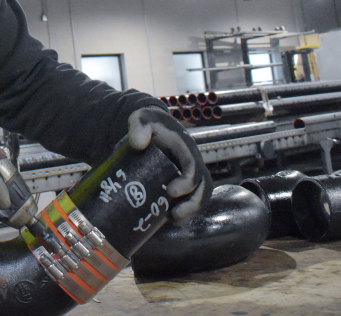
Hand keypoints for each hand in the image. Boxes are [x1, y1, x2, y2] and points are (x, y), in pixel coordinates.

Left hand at [128, 107, 210, 223]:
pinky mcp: (182, 184)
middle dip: (193, 204)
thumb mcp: (142, 119)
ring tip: (173, 220)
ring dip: (190, 212)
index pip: (194, 168)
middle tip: (174, 215)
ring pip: (199, 197)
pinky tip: (170, 221)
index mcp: (186, 149)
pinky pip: (190, 201)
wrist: (149, 128)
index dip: (187, 182)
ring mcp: (189, 175)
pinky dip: (184, 213)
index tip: (171, 192)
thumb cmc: (148, 124)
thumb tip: (138, 144)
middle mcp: (192, 164)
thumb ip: (138, 126)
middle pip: (203, 188)